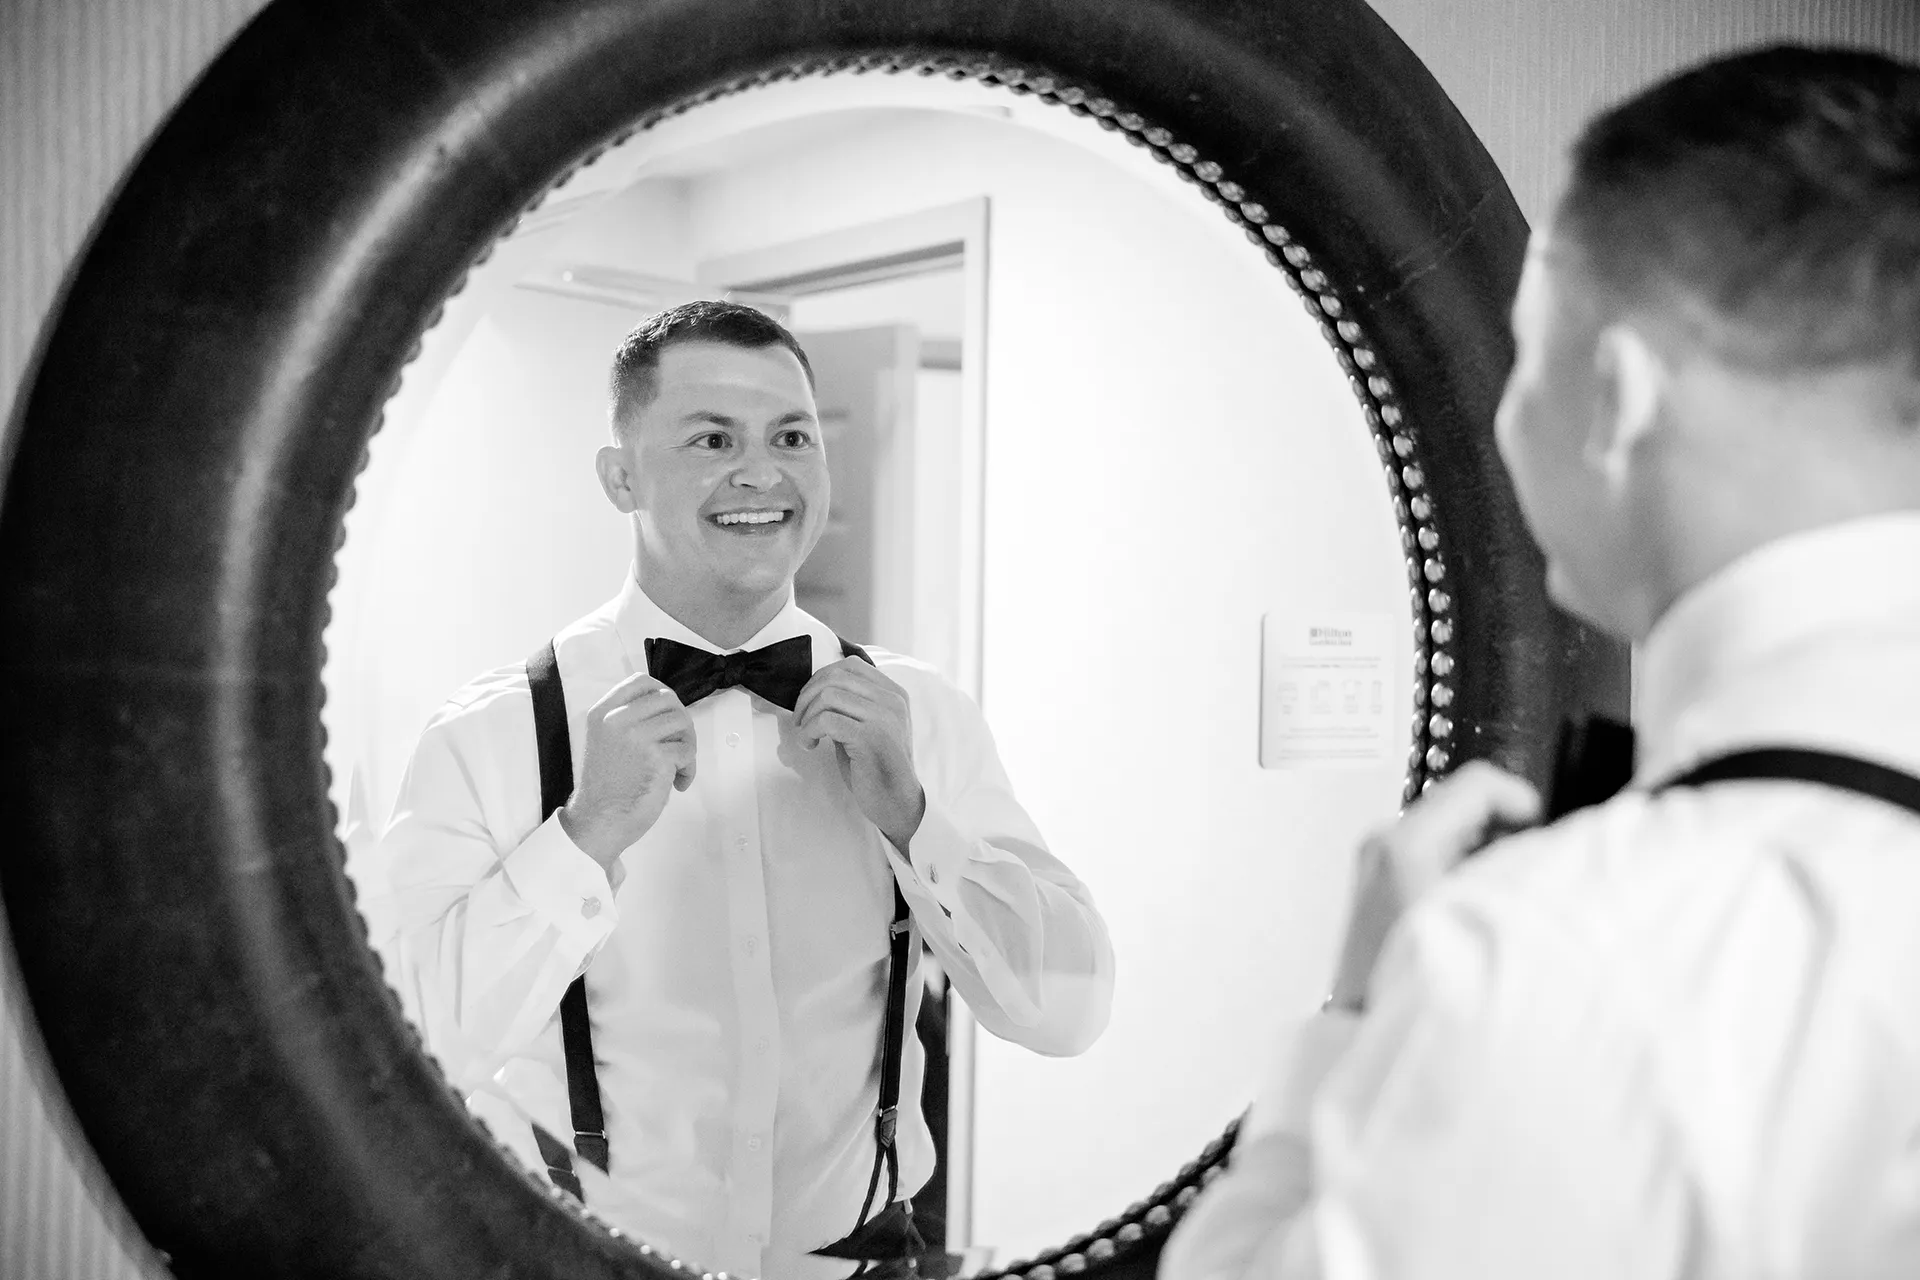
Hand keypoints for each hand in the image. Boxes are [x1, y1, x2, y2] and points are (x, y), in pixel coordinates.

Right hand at [558, 672, 696, 869]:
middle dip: (681, 723)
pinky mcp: (656, 756)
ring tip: (678, 768)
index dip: (662, 692)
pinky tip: (677, 784)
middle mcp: (617, 719)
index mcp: (603, 712)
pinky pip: (688, 750)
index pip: (641, 681)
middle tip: (679, 747)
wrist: (598, 821)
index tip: (669, 713)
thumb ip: (629, 719)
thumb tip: (668, 704)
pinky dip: (689, 769)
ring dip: (688, 745)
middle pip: (669, 699)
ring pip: (683, 721)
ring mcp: (636, 736)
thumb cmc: (608, 786)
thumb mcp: (607, 740)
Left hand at [792, 659, 925, 850]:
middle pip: (836, 676)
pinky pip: (827, 720)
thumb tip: (814, 689)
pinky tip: (810, 745)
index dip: (820, 679)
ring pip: (828, 695)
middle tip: (799, 720)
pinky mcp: (871, 738)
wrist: (896, 802)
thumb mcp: (867, 725)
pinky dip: (809, 731)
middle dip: (807, 696)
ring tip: (806, 736)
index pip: (850, 665)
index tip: (808, 703)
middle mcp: (892, 700)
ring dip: (807, 716)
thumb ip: (851, 704)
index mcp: (893, 693)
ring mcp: (884, 718)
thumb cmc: (875, 766)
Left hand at [1327, 761, 1541, 1010]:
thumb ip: (1516, 870)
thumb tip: (1541, 845)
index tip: (1541, 824)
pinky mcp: (1374, 883)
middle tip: (1531, 866)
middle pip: (1462, 806)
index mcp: (1404, 842)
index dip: (1520, 801)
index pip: (1476, 785)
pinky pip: (1430, 854)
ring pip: (1449, 831)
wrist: (1366, 1028)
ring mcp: (1374, 862)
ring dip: (1484, 852)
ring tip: (1504, 894)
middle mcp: (1383, 843)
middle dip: (1504, 831)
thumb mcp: (1483, 918)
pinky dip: (1460, 868)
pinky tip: (1474, 909)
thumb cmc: (1413, 984)